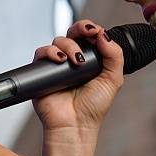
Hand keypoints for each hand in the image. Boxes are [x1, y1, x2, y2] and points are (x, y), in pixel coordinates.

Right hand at [31, 19, 123, 136]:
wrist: (75, 125)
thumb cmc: (93, 107)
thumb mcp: (113, 79)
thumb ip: (114, 55)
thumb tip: (104, 34)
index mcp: (92, 59)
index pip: (90, 36)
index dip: (92, 29)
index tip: (97, 32)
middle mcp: (74, 59)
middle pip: (73, 33)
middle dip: (80, 29)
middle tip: (87, 34)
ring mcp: (58, 65)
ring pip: (58, 41)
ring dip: (68, 45)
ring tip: (76, 61)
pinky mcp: (42, 71)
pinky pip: (41, 53)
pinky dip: (49, 52)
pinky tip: (60, 60)